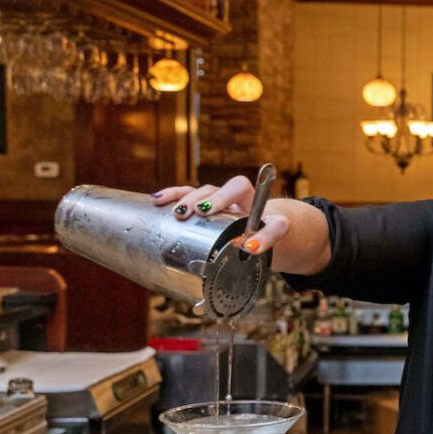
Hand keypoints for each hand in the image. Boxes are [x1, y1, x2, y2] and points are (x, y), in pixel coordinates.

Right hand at [152, 178, 289, 255]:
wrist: (265, 230)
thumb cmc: (269, 230)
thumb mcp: (277, 232)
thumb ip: (269, 237)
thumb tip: (250, 247)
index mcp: (249, 197)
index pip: (238, 186)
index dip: (222, 196)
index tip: (206, 210)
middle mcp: (228, 197)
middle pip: (210, 189)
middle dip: (197, 199)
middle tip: (188, 212)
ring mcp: (213, 203)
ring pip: (194, 192)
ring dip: (180, 198)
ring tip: (173, 211)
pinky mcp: (201, 210)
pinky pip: (185, 198)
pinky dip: (171, 197)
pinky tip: (155, 200)